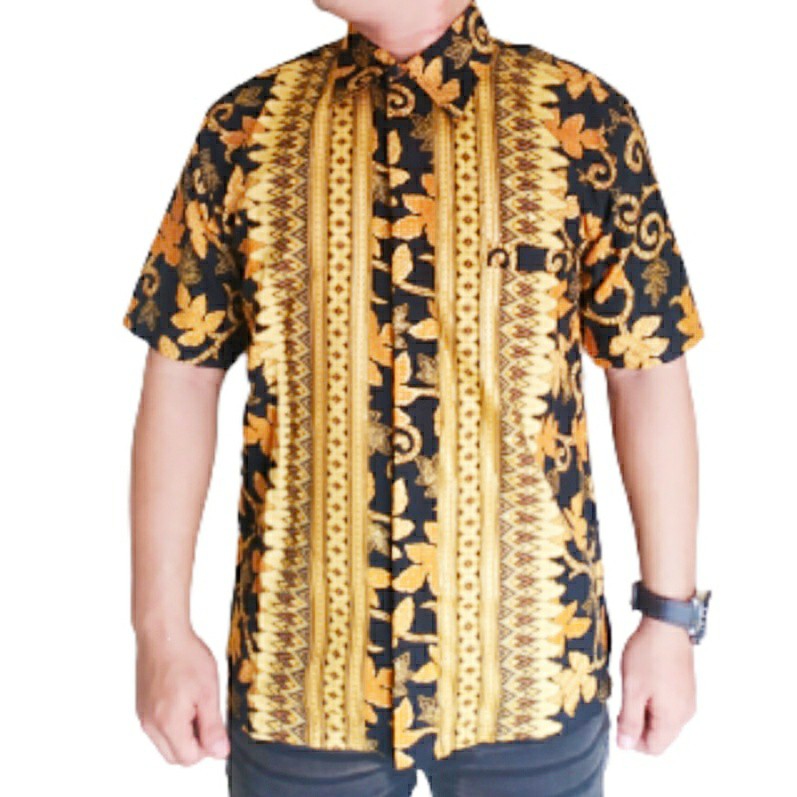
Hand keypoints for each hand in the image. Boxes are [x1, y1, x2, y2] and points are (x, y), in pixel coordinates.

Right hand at [135, 625, 229, 764]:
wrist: (163, 634)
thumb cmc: (186, 657)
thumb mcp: (208, 692)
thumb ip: (213, 726)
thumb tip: (219, 751)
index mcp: (168, 724)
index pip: (188, 758)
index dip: (207, 747)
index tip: (217, 728)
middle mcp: (150, 724)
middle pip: (175, 755)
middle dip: (195, 744)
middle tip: (208, 716)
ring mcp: (143, 715)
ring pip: (166, 742)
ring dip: (184, 732)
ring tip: (197, 703)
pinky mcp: (142, 705)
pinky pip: (158, 727)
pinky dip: (173, 721)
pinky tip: (185, 698)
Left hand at [616, 615, 696, 754]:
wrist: (666, 623)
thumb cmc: (649, 654)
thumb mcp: (632, 689)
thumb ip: (630, 720)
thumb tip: (626, 746)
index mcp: (674, 717)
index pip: (654, 748)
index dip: (632, 740)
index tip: (619, 719)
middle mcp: (686, 712)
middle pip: (660, 735)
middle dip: (638, 725)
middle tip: (622, 702)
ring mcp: (687, 698)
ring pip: (663, 719)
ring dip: (644, 711)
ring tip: (632, 688)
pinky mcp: (685, 685)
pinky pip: (668, 704)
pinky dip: (653, 700)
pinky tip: (642, 680)